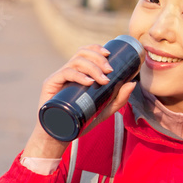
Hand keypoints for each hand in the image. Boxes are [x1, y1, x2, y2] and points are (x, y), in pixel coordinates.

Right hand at [22, 44, 136, 158]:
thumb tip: (132, 83)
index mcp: (79, 72)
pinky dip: (79, 75)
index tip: (109, 53)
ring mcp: (59, 77)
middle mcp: (68, 71)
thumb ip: (119, 98)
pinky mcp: (50, 84)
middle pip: (82, 53)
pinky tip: (89, 82)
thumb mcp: (105, 109)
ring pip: (75, 61)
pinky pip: (65, 73)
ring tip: (103, 79)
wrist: (62, 134)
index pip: (86, 52)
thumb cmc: (82, 120)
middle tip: (109, 70)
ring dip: (93, 67)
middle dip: (98, 59)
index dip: (96, 48)